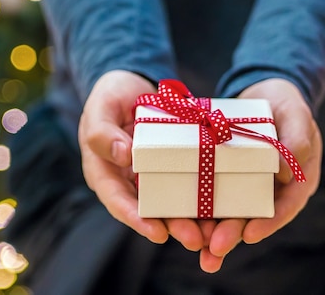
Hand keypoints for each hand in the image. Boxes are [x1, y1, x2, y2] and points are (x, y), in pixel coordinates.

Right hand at [78, 70, 204, 251]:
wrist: (133, 84)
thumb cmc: (111, 95)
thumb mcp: (102, 107)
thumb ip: (103, 131)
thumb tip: (122, 156)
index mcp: (104, 171)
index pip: (117, 200)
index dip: (136, 218)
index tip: (158, 233)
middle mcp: (128, 180)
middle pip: (148, 210)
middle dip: (172, 226)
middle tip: (196, 240)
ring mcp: (151, 175)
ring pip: (170, 202)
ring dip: (191, 219)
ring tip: (214, 233)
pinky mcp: (172, 166)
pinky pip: (187, 183)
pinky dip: (202, 196)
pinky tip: (222, 207)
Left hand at [199, 78, 322, 271]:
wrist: (263, 92)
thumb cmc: (285, 103)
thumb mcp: (296, 115)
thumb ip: (297, 139)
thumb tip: (288, 171)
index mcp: (298, 179)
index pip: (287, 205)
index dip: (269, 222)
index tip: (250, 234)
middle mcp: (273, 189)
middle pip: (255, 216)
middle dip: (234, 233)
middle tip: (214, 249)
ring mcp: (249, 184)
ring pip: (232, 212)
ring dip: (214, 231)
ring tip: (196, 247)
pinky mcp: (227, 176)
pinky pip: (213, 194)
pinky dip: (199, 209)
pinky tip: (180, 222)